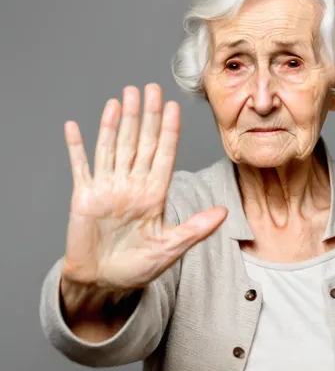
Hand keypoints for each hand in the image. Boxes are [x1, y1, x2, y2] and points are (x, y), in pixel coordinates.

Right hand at [60, 84, 226, 311]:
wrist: (103, 281)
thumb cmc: (137, 267)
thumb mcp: (171, 248)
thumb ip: (195, 229)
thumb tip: (224, 212)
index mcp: (153, 194)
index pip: (163, 155)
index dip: (167, 131)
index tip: (173, 107)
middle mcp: (132, 185)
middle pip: (139, 143)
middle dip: (145, 116)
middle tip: (150, 89)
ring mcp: (107, 187)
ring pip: (113, 146)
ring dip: (115, 122)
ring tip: (121, 98)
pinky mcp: (84, 196)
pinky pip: (80, 166)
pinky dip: (76, 147)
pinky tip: (74, 126)